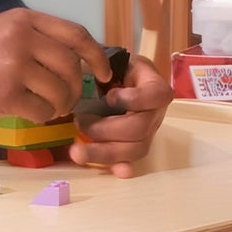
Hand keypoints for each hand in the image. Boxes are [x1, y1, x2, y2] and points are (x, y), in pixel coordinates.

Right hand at [0, 9, 110, 124]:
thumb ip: (32, 40)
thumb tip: (72, 61)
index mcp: (22, 18)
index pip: (75, 33)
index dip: (96, 55)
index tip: (104, 73)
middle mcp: (21, 36)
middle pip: (72, 65)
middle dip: (77, 88)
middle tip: (68, 100)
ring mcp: (13, 64)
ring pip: (61, 90)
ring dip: (60, 105)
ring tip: (48, 109)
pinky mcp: (4, 93)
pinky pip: (42, 110)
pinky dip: (42, 117)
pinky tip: (29, 114)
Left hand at [69, 54, 170, 176]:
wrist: (118, 80)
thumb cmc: (114, 69)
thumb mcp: (111, 60)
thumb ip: (102, 68)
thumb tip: (93, 85)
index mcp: (153, 86)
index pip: (155, 95)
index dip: (134, 99)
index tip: (109, 96)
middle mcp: (156, 112)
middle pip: (140, 128)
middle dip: (106, 129)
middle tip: (80, 122)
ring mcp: (148, 132)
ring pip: (135, 149)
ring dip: (104, 152)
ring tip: (76, 151)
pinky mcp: (136, 146)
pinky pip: (131, 161)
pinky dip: (121, 167)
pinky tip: (114, 171)